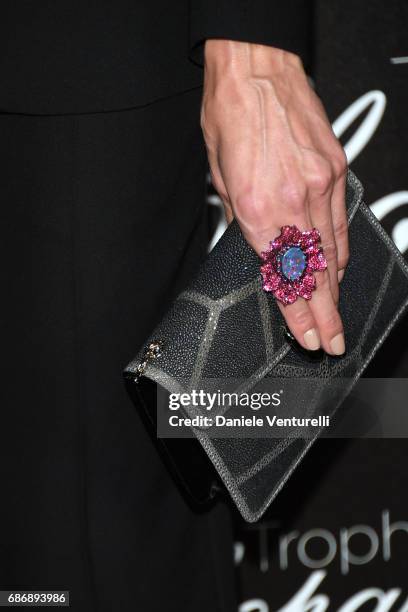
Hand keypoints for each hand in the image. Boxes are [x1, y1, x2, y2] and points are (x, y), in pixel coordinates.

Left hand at [201, 40, 347, 354]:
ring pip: (333, 251)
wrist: (255, 67)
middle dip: (326, 314)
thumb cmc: (229, 116)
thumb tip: (257, 246)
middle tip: (335, 341)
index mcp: (258, 209)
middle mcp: (295, 201)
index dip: (300, 315)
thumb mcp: (219, 178)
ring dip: (334, 287)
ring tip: (335, 313)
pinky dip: (340, 250)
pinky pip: (340, 222)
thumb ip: (241, 220)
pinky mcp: (336, 168)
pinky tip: (338, 268)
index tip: (311, 339)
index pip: (285, 278)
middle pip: (317, 273)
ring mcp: (321, 184)